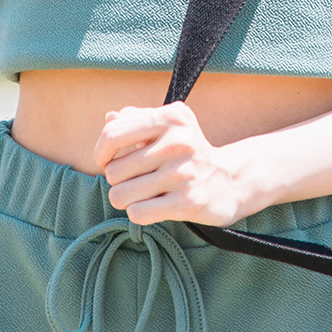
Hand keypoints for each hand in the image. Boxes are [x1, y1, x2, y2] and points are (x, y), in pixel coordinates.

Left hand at [92, 102, 262, 226]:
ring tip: (144, 192)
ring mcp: (183, 173)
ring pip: (121, 195)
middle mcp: (178, 142)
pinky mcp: (187, 202)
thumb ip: (136, 119)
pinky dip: (139, 212)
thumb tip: (109, 118)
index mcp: (171, 118)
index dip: (101, 153)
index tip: (107, 161)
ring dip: (127, 198)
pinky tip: (154, 205)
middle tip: (136, 178)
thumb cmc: (188, 151)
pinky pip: (137, 213)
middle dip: (118, 180)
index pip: (112, 134)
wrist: (231, 180)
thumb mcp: (168, 126)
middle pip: (113, 171)